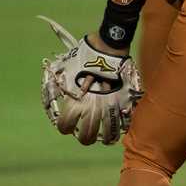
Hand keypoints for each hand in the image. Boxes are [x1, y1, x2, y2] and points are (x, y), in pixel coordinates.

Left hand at [39, 16, 142, 145]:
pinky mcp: (126, 100)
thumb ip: (61, 86)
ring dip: (107, 138)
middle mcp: (93, 108)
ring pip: (110, 132)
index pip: (67, 125)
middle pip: (88, 134)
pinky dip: (124, 126)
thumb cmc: (83, 57)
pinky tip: (121, 128)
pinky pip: (127, 120)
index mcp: (76, 102)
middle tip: (87, 137)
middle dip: (86, 138)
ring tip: (107, 139)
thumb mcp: (66, 71)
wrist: (107, 47)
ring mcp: (112, 106)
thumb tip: (58, 95)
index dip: (65, 128)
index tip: (67, 128)